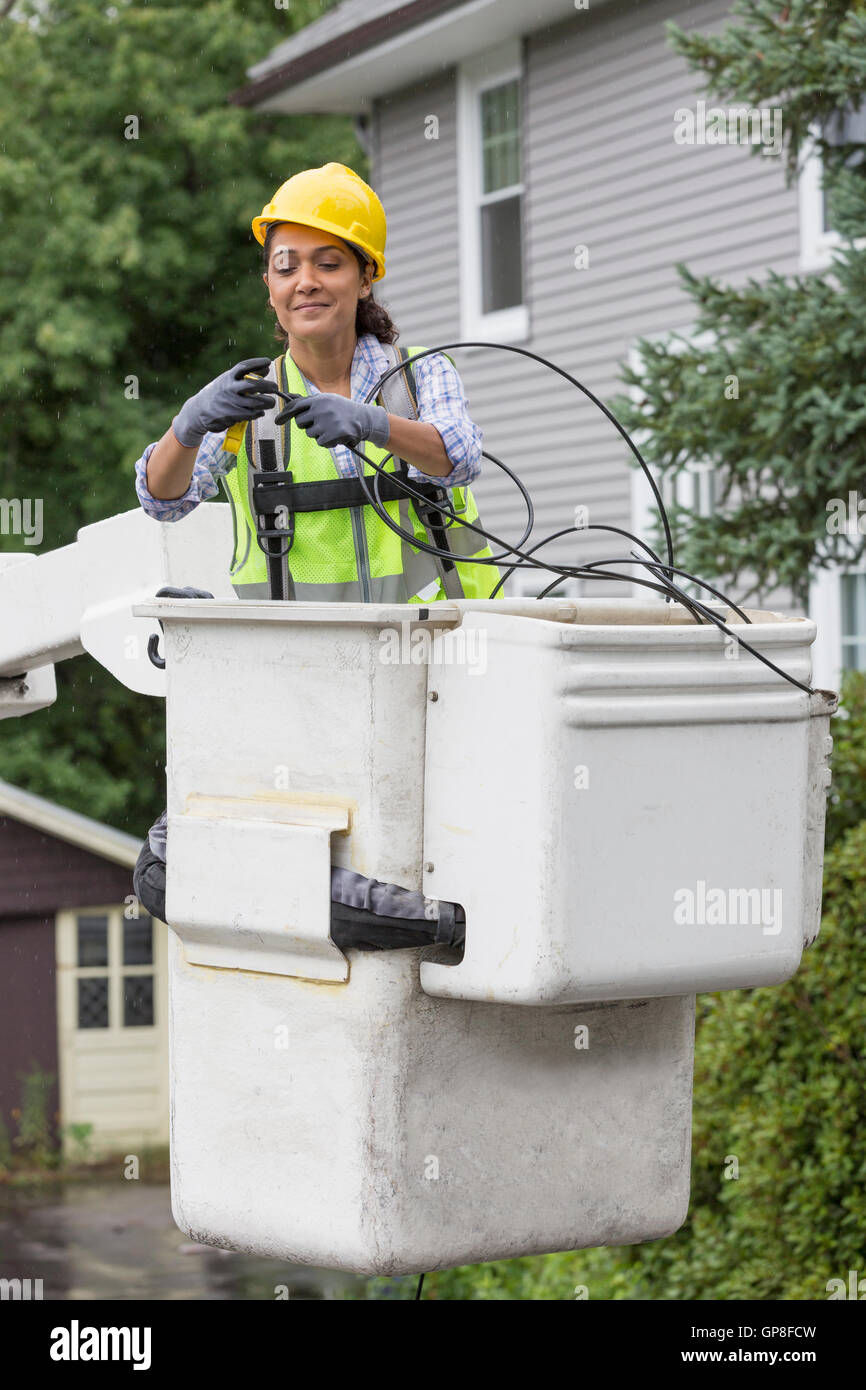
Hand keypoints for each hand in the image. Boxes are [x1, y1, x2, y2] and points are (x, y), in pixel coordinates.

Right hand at [172, 357, 276, 448]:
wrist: (198, 410)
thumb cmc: (219, 393)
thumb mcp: (229, 381)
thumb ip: (247, 375)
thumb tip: (266, 368)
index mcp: (228, 377)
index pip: (243, 366)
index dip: (256, 363)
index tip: (267, 361)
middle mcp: (229, 388)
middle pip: (252, 385)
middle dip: (267, 386)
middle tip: (275, 387)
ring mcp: (230, 403)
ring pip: (254, 403)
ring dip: (266, 402)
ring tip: (270, 402)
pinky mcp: (231, 416)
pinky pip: (250, 414)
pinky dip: (257, 413)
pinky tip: (260, 412)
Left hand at [276, 393, 390, 450]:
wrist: (364, 419)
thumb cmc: (343, 410)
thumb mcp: (327, 400)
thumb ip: (309, 402)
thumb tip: (289, 398)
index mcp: (318, 399)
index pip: (295, 406)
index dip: (284, 414)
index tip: (277, 421)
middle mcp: (321, 408)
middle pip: (300, 422)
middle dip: (308, 425)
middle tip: (321, 424)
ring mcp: (327, 421)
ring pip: (310, 434)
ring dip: (319, 434)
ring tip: (332, 428)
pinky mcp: (332, 434)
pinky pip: (320, 442)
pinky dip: (327, 441)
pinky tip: (336, 435)